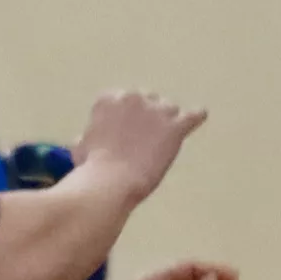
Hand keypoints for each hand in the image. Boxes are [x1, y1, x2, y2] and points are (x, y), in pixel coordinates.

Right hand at [75, 90, 208, 201]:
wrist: (110, 182)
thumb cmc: (91, 170)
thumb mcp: (81, 148)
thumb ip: (88, 137)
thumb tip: (85, 139)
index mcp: (108, 99)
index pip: (123, 100)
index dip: (126, 118)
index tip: (124, 132)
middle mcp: (133, 97)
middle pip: (148, 101)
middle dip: (148, 117)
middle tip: (144, 139)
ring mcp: (156, 110)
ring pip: (169, 109)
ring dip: (166, 122)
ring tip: (163, 140)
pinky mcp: (174, 126)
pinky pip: (192, 115)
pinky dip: (196, 116)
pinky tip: (200, 116)